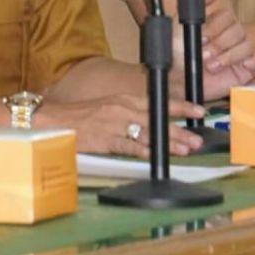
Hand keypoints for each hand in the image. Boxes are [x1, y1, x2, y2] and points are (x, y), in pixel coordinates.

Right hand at [34, 95, 205, 157]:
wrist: (55, 120)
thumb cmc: (81, 116)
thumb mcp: (108, 107)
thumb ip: (128, 112)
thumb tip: (150, 120)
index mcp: (123, 99)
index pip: (158, 100)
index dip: (180, 106)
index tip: (199, 110)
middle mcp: (121, 108)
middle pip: (157, 118)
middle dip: (180, 129)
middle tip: (198, 139)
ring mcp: (114, 124)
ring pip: (148, 133)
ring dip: (169, 143)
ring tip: (186, 150)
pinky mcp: (106, 139)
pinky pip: (130, 146)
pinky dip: (145, 151)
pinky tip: (158, 156)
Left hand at [171, 24, 254, 100]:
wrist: (177, 81)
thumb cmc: (176, 54)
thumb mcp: (180, 25)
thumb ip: (195, 5)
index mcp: (217, 24)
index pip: (227, 17)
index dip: (214, 28)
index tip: (201, 38)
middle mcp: (230, 37)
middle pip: (238, 30)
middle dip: (220, 44)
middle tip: (204, 55)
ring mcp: (239, 53)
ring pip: (248, 45)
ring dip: (230, 56)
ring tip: (213, 66)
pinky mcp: (247, 70)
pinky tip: (246, 65)